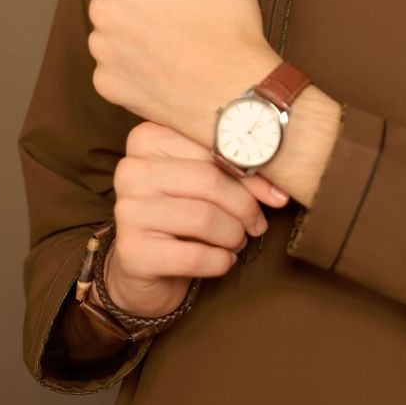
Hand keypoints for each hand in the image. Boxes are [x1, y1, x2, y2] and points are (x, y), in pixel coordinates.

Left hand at [87, 0, 282, 146]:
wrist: (236, 96)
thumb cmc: (232, 27)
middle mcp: (103, 11)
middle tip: (193, 16)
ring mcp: (102, 52)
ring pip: (121, 24)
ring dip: (144, 27)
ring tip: (182, 41)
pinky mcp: (106, 84)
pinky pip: (117, 61)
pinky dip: (138, 61)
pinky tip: (169, 66)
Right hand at [95, 121, 288, 318]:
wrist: (142, 266)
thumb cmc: (180, 212)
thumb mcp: (205, 183)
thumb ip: (235, 173)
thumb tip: (279, 190)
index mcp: (148, 138)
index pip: (212, 146)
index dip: (251, 171)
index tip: (275, 193)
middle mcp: (131, 169)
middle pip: (210, 181)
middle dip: (244, 207)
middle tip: (256, 224)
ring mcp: (127, 210)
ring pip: (204, 218)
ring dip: (233, 235)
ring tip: (237, 241)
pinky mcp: (131, 251)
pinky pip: (194, 256)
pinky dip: (220, 262)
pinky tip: (223, 260)